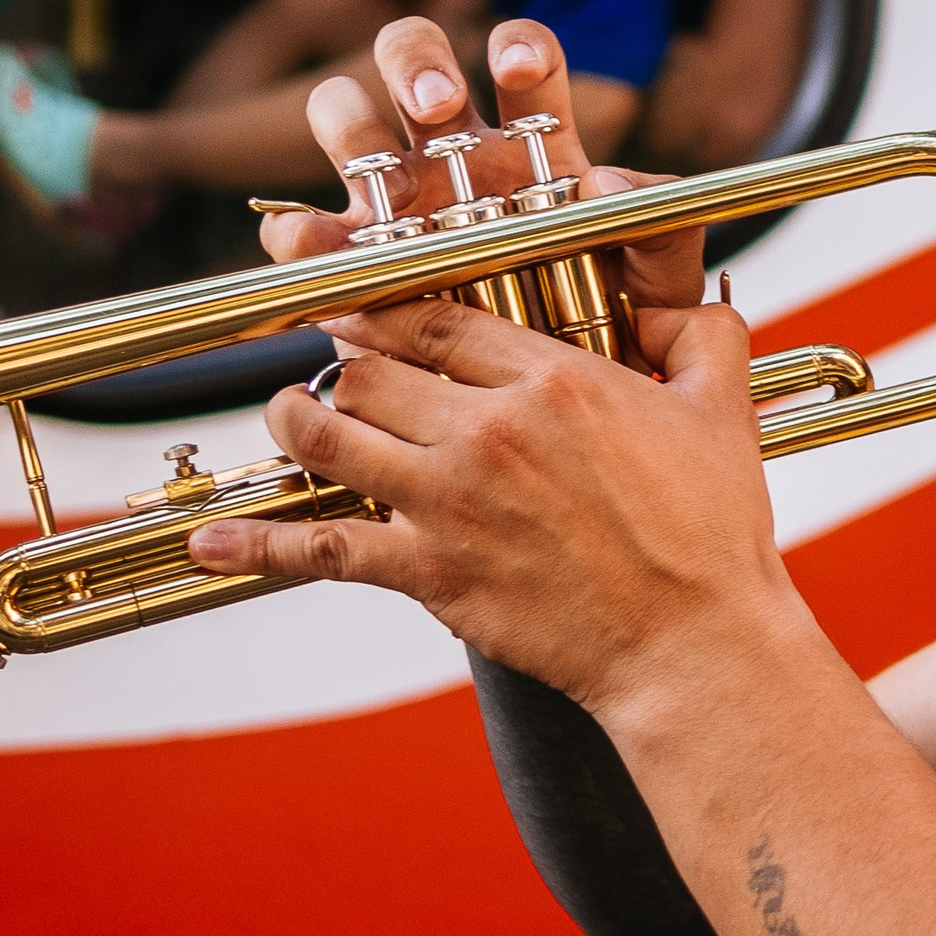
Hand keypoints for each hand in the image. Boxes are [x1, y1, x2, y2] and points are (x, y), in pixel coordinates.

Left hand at [190, 295, 795, 716]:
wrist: (692, 642)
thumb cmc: (714, 531)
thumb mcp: (723, 408)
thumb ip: (701, 331)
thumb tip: (678, 294)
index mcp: (555, 379)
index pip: (438, 314)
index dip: (386, 302)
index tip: (362, 301)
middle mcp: (490, 430)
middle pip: (371, 367)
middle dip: (347, 360)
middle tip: (338, 362)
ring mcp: (451, 502)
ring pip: (330, 434)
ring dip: (294, 418)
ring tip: (287, 413)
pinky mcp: (430, 572)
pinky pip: (320, 549)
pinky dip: (257, 544)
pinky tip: (212, 538)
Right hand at [261, 15, 703, 313]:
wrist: (564, 411)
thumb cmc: (614, 331)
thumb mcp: (659, 286)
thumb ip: (661, 228)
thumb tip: (605, 180)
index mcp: (533, 142)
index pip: (522, 60)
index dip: (517, 47)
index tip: (517, 67)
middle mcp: (455, 154)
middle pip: (413, 58)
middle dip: (417, 63)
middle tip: (439, 105)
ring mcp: (395, 200)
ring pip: (345, 119)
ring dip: (350, 123)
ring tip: (387, 173)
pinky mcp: (351, 262)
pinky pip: (304, 232)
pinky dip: (300, 234)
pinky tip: (319, 245)